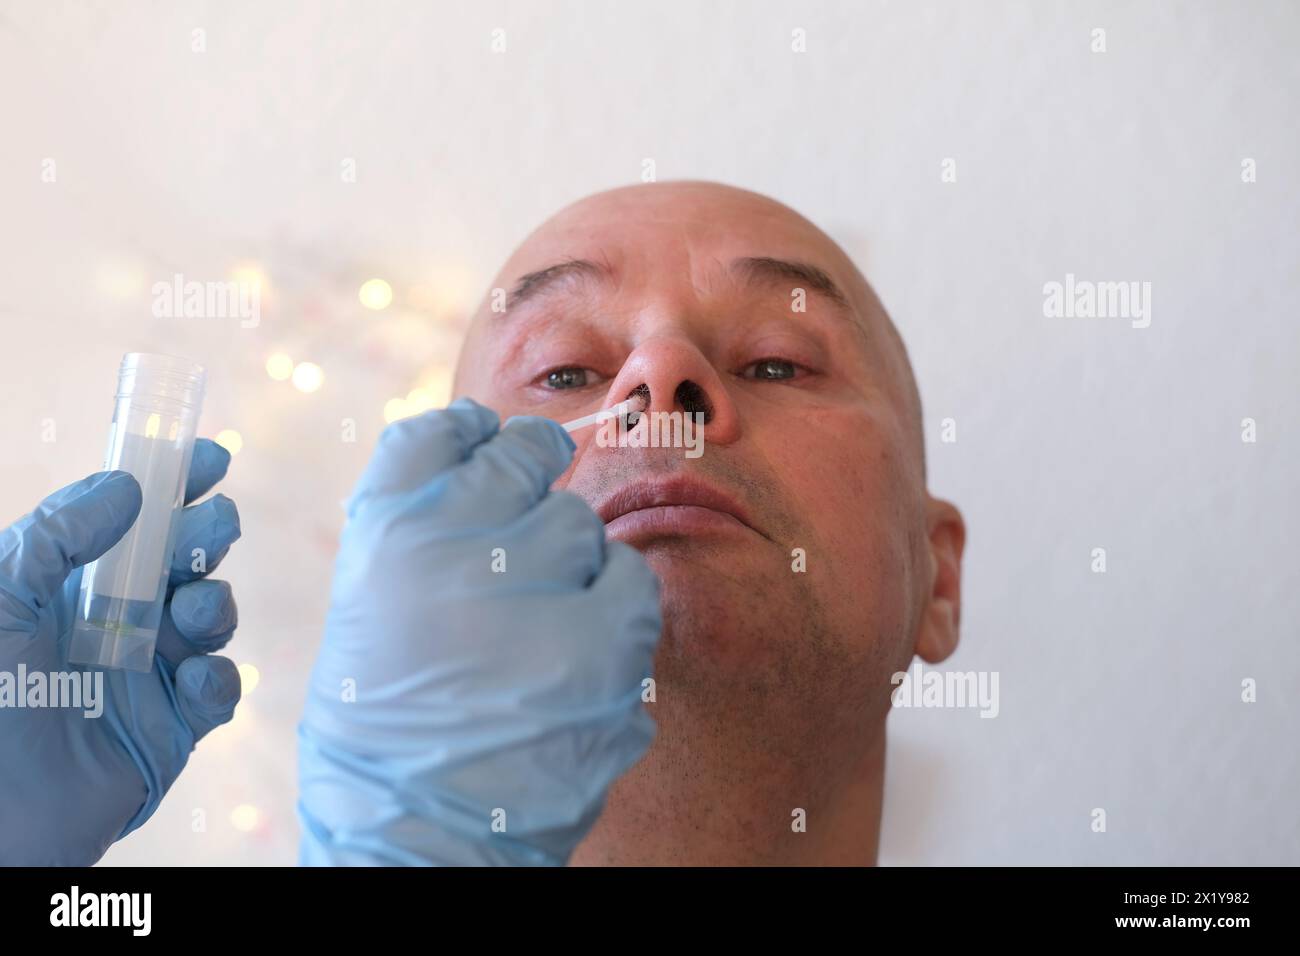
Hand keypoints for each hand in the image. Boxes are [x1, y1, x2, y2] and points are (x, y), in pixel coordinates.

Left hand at [0, 439, 241, 864]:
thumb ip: (56, 534)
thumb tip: (126, 485)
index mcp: (69, 587)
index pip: (133, 522)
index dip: (175, 486)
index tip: (210, 459)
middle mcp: (113, 622)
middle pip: (182, 562)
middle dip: (207, 535)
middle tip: (214, 525)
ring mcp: (147, 674)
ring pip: (210, 619)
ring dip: (215, 604)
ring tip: (192, 613)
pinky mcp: (173, 729)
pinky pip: (218, 692)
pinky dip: (218, 680)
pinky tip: (195, 682)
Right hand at [298, 399, 660, 865]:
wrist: (420, 835)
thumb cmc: (390, 721)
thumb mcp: (370, 605)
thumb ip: (420, 520)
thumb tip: (490, 444)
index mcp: (386, 533)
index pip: (442, 431)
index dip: (473, 434)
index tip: (488, 444)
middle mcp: (456, 544)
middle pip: (518, 462)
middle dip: (523, 499)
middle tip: (515, 558)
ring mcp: (533, 589)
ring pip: (578, 521)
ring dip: (566, 561)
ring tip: (534, 628)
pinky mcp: (601, 640)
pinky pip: (630, 575)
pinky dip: (614, 602)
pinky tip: (581, 644)